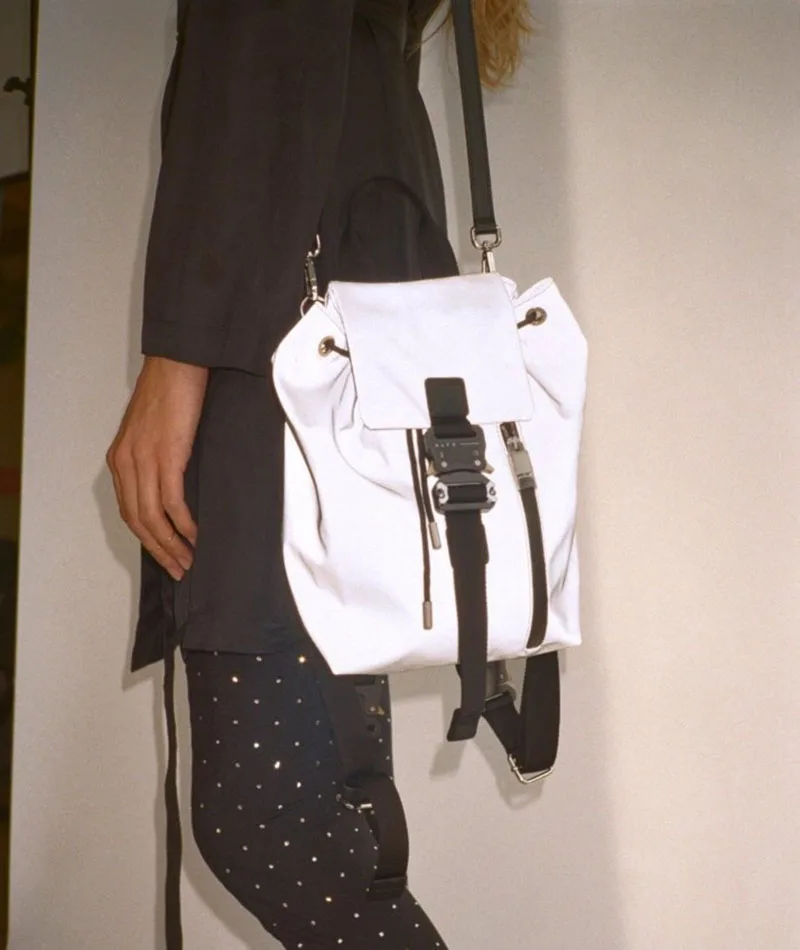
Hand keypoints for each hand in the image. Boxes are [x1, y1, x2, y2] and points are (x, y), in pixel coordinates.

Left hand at [107, 356, 208, 580]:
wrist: (177, 364)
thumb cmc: (170, 393)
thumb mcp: (153, 431)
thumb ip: (155, 459)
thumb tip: (173, 486)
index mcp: (120, 459)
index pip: (130, 511)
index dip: (148, 539)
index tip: (165, 555)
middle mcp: (126, 464)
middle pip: (138, 521)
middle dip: (159, 550)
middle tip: (179, 569)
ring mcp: (144, 461)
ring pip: (152, 517)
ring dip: (172, 544)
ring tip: (189, 560)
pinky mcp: (166, 456)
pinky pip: (171, 501)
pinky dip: (183, 523)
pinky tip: (195, 535)